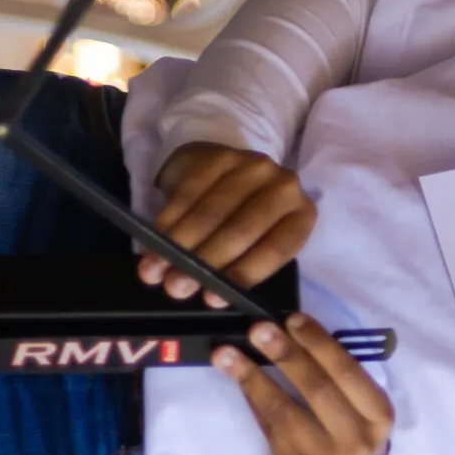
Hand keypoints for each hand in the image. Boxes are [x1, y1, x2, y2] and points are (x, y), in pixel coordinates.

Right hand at [143, 144, 316, 305]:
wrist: (229, 169)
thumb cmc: (246, 216)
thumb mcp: (258, 242)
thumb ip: (241, 264)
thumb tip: (209, 295)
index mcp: (301, 215)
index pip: (275, 249)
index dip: (243, 275)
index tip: (212, 298)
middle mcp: (284, 186)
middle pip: (240, 231)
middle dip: (203, 263)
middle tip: (175, 287)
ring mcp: (251, 166)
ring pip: (210, 213)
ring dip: (178, 246)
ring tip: (154, 271)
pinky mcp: (218, 156)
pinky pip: (188, 193)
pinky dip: (167, 222)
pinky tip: (153, 242)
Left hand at [217, 314, 393, 454]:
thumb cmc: (350, 430)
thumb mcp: (360, 405)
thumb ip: (333, 375)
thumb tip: (289, 332)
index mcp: (378, 414)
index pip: (347, 372)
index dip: (319, 344)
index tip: (293, 319)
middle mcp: (356, 438)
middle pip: (318, 389)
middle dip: (286, 355)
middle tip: (259, 329)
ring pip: (284, 409)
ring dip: (253, 376)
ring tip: (228, 352)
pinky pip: (268, 424)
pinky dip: (250, 395)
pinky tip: (235, 375)